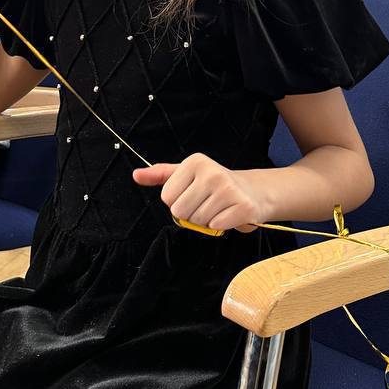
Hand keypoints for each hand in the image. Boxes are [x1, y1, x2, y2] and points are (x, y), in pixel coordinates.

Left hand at [134, 153, 264, 231]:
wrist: (253, 191)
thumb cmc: (214, 184)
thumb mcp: (186, 174)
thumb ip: (160, 176)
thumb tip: (136, 175)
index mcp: (195, 162)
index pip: (167, 197)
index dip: (177, 202)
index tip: (193, 195)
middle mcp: (212, 172)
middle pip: (180, 211)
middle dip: (190, 214)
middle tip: (206, 204)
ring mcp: (228, 189)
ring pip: (197, 221)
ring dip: (205, 220)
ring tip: (217, 208)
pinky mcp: (243, 206)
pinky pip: (216, 227)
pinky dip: (220, 226)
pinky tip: (228, 214)